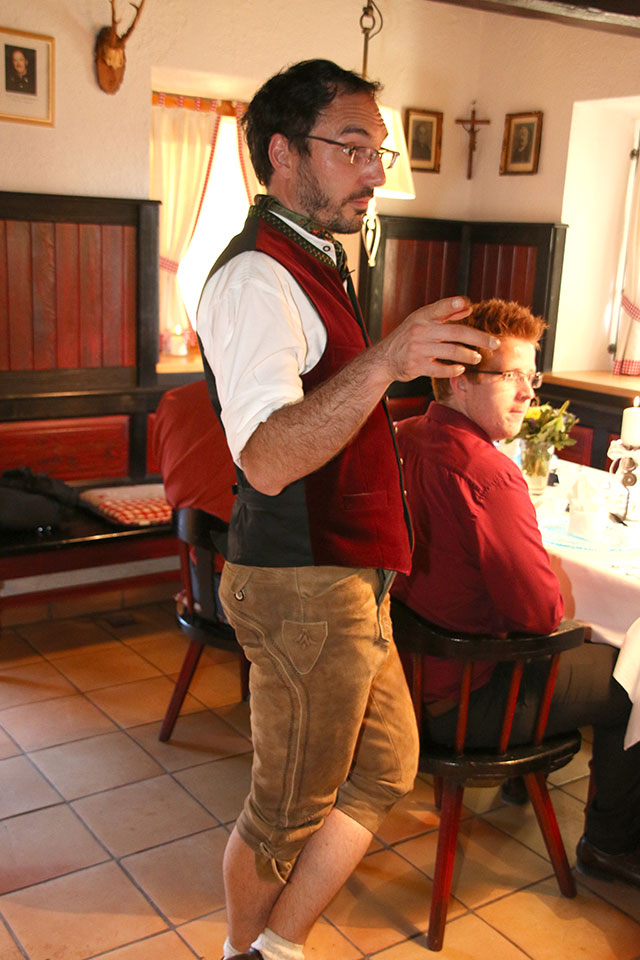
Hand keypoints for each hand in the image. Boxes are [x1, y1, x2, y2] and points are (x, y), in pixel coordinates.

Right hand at [379, 296, 499, 382]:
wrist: (385, 358)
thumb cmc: (408, 336)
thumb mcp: (422, 321)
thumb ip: (446, 314)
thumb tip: (469, 307)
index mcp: (422, 317)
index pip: (440, 308)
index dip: (452, 305)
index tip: (467, 304)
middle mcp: (420, 331)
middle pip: (455, 333)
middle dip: (479, 338)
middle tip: (494, 343)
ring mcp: (418, 349)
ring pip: (452, 352)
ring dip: (469, 355)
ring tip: (478, 357)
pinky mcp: (417, 366)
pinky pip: (441, 369)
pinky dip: (454, 369)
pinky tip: (461, 368)